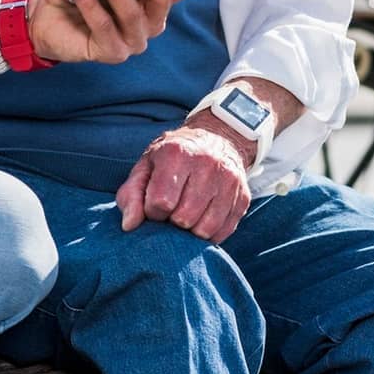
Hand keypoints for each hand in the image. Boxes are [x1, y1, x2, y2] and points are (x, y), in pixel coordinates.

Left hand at [116, 118, 252, 243]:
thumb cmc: (173, 158)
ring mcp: (229, 181)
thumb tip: (129, 225)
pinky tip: (202, 219)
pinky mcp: (243, 197)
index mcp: (176, 153)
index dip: (152, 211)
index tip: (155, 205)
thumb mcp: (147, 166)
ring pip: (205, 228)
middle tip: (172, 210)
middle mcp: (207, 164)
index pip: (160, 202)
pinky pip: (223, 232)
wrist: (217, 139)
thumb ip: (131, 194)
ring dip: (191, 230)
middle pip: (184, 218)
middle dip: (172, 221)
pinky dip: (209, 233)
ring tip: (186, 215)